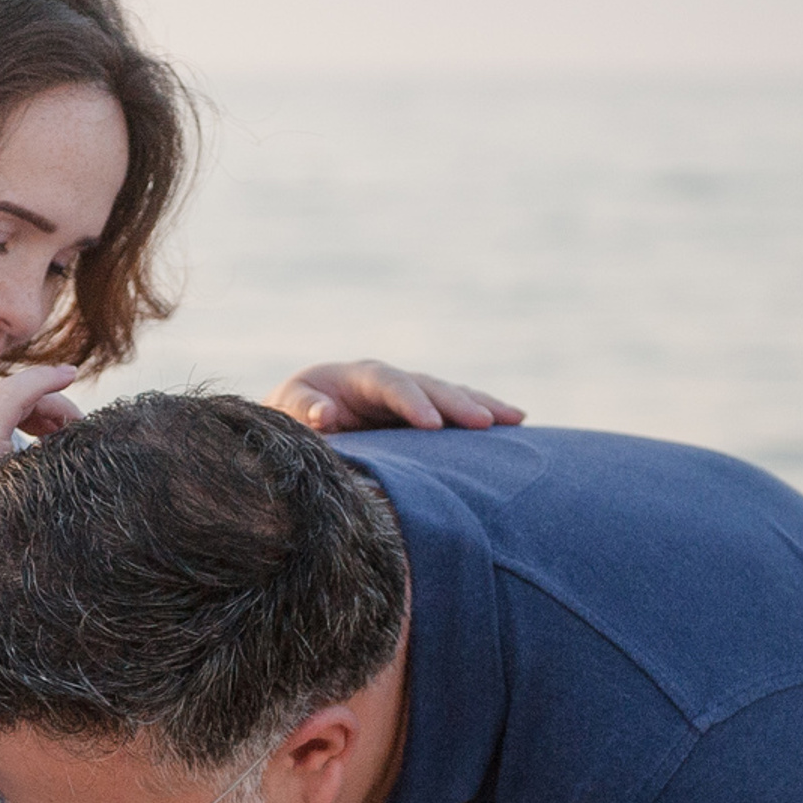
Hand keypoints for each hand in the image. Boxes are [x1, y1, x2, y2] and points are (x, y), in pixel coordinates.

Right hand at [0, 362, 78, 561]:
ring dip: (50, 402)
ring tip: (76, 422)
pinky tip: (69, 376)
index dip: (13, 421)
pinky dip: (44, 382)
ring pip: (15, 394)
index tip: (38, 440)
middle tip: (66, 432)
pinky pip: (17, 394)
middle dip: (38, 410)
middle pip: (0, 403)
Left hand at [268, 361, 523, 434]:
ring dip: (482, 406)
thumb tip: (322, 415)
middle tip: (485, 422)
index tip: (432, 425)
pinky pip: (455, 411)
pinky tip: (514, 424)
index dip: (411, 402)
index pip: (390, 384)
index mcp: (359, 377)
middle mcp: (391, 381)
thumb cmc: (292, 412)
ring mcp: (410, 396)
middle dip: (457, 403)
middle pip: (429, 386)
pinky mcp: (421, 413)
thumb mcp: (287, 408)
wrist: (300, 414)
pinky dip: (482, 414)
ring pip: (450, 394)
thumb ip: (302, 409)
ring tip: (515, 419)